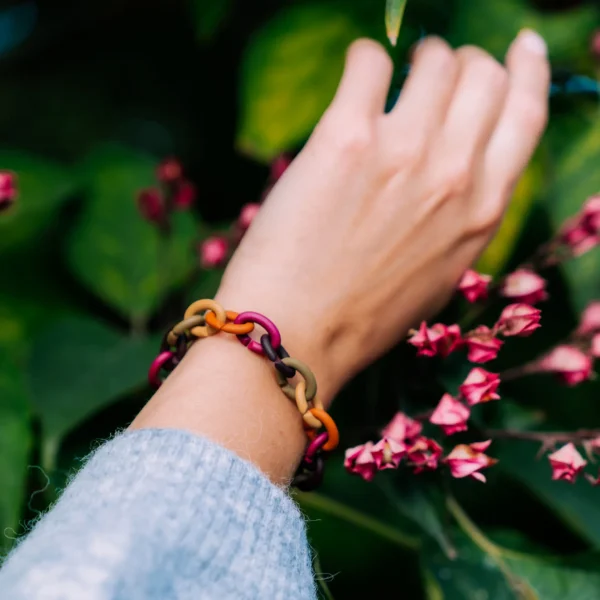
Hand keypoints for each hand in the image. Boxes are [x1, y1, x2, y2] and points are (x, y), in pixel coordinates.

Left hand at [218, 31, 549, 400]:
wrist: (297, 335)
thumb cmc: (362, 316)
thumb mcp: (438, 274)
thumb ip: (459, 217)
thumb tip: (455, 166)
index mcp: (482, 211)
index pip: (527, 114)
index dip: (529, 70)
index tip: (521, 47)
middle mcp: (453, 174)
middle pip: (484, 75)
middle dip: (463, 63)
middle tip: (433, 73)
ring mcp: (404, 151)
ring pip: (434, 59)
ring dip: (416, 59)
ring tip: (390, 79)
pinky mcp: (347, 139)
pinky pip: (369, 61)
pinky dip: (364, 61)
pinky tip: (355, 82)